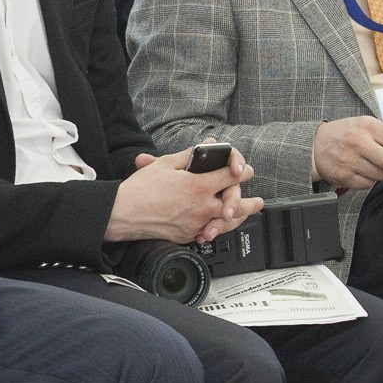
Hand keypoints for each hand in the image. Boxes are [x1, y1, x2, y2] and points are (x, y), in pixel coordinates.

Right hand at [108, 149, 256, 244]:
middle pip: (235, 204)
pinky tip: (221, 225)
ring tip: (247, 215)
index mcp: (198, 186)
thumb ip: (190, 156)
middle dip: (249, 202)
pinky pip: (208, 231)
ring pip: (226, 223)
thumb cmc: (140, 190)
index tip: (246, 170)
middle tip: (259, 201)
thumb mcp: (165, 164)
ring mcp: (196, 223)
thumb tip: (205, 148)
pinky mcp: (188, 235)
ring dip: (239, 218)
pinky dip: (217, 227)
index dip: (241, 171)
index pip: (229, 176)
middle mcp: (201, 207)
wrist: (123, 214)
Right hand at [311, 116, 382, 191]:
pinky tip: (363, 170)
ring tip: (375, 164)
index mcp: (368, 126)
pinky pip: (368, 183)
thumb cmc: (345, 134)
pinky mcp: (344, 175)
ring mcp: (350, 160)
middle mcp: (359, 142)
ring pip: (381, 174)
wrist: (315, 145)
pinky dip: (370, 179)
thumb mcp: (364, 125)